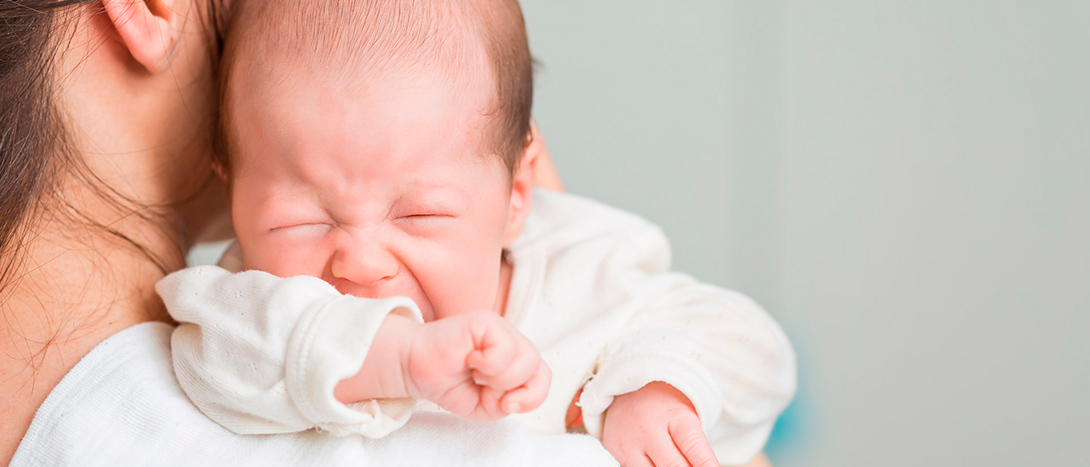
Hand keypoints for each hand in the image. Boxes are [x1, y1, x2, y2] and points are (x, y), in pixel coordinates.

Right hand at [405, 310, 550, 420]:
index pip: (543, 377)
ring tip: (476, 373)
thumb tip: (514, 398)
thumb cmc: (449, 384)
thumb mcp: (484, 408)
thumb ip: (508, 405)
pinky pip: (504, 348)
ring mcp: (500, 328)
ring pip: (526, 358)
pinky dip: (488, 364)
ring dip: (499, 378)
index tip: (506, 406)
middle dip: (512, 388)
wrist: (416, 370)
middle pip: (537, 368)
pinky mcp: (485, 320)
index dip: (532, 397)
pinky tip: (469, 360)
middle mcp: (511, 340)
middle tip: (484, 387)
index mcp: (515, 359)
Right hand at [602, 382, 718, 466]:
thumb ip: (695, 447)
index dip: (707, 465)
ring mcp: (630, 443)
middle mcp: (650, 429)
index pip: (694, 448)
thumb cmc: (666, 407)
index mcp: (675, 417)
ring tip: (676, 464)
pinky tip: (656, 464)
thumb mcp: (687, 418)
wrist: (628, 389)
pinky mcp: (615, 453)